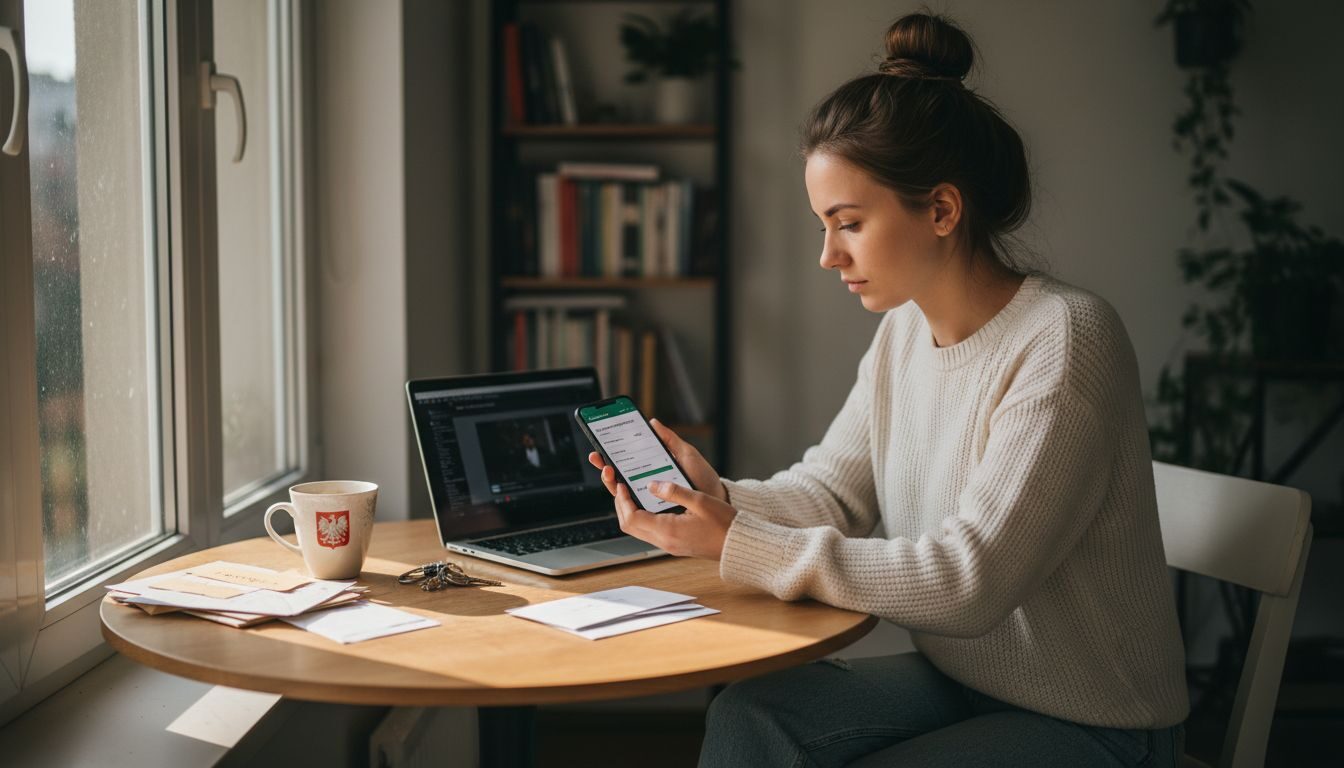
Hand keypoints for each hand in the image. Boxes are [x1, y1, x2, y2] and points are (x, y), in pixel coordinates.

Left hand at [587, 420, 735, 558]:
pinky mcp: (674, 545)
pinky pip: (650, 532)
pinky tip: (650, 503)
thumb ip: (674, 491)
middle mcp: (664, 542)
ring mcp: (669, 545)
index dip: (622, 500)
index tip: (622, 484)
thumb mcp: (700, 500)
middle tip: (622, 486)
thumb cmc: (724, 524)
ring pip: (638, 530)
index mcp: (668, 531)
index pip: (631, 517)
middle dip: (621, 505)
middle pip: (629, 526)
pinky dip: (643, 518)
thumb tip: (651, 485)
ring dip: (631, 512)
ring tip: (633, 492)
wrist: (738, 545)